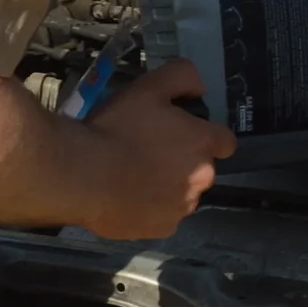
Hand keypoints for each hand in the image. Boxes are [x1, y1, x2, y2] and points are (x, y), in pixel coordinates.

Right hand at [82, 59, 235, 239]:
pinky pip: (164, 216)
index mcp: (203, 144)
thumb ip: (182, 77)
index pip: (225, 142)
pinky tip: (128, 196)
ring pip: (183, 195)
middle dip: (183, 162)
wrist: (82, 175)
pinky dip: (151, 208)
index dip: (205, 136)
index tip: (181, 134)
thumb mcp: (148, 86)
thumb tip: (199, 87)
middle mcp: (201, 179)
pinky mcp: (162, 229)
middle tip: (149, 151)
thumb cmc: (116, 128)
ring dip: (168, 186)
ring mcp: (182, 208)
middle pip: (202, 170)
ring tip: (134, 175)